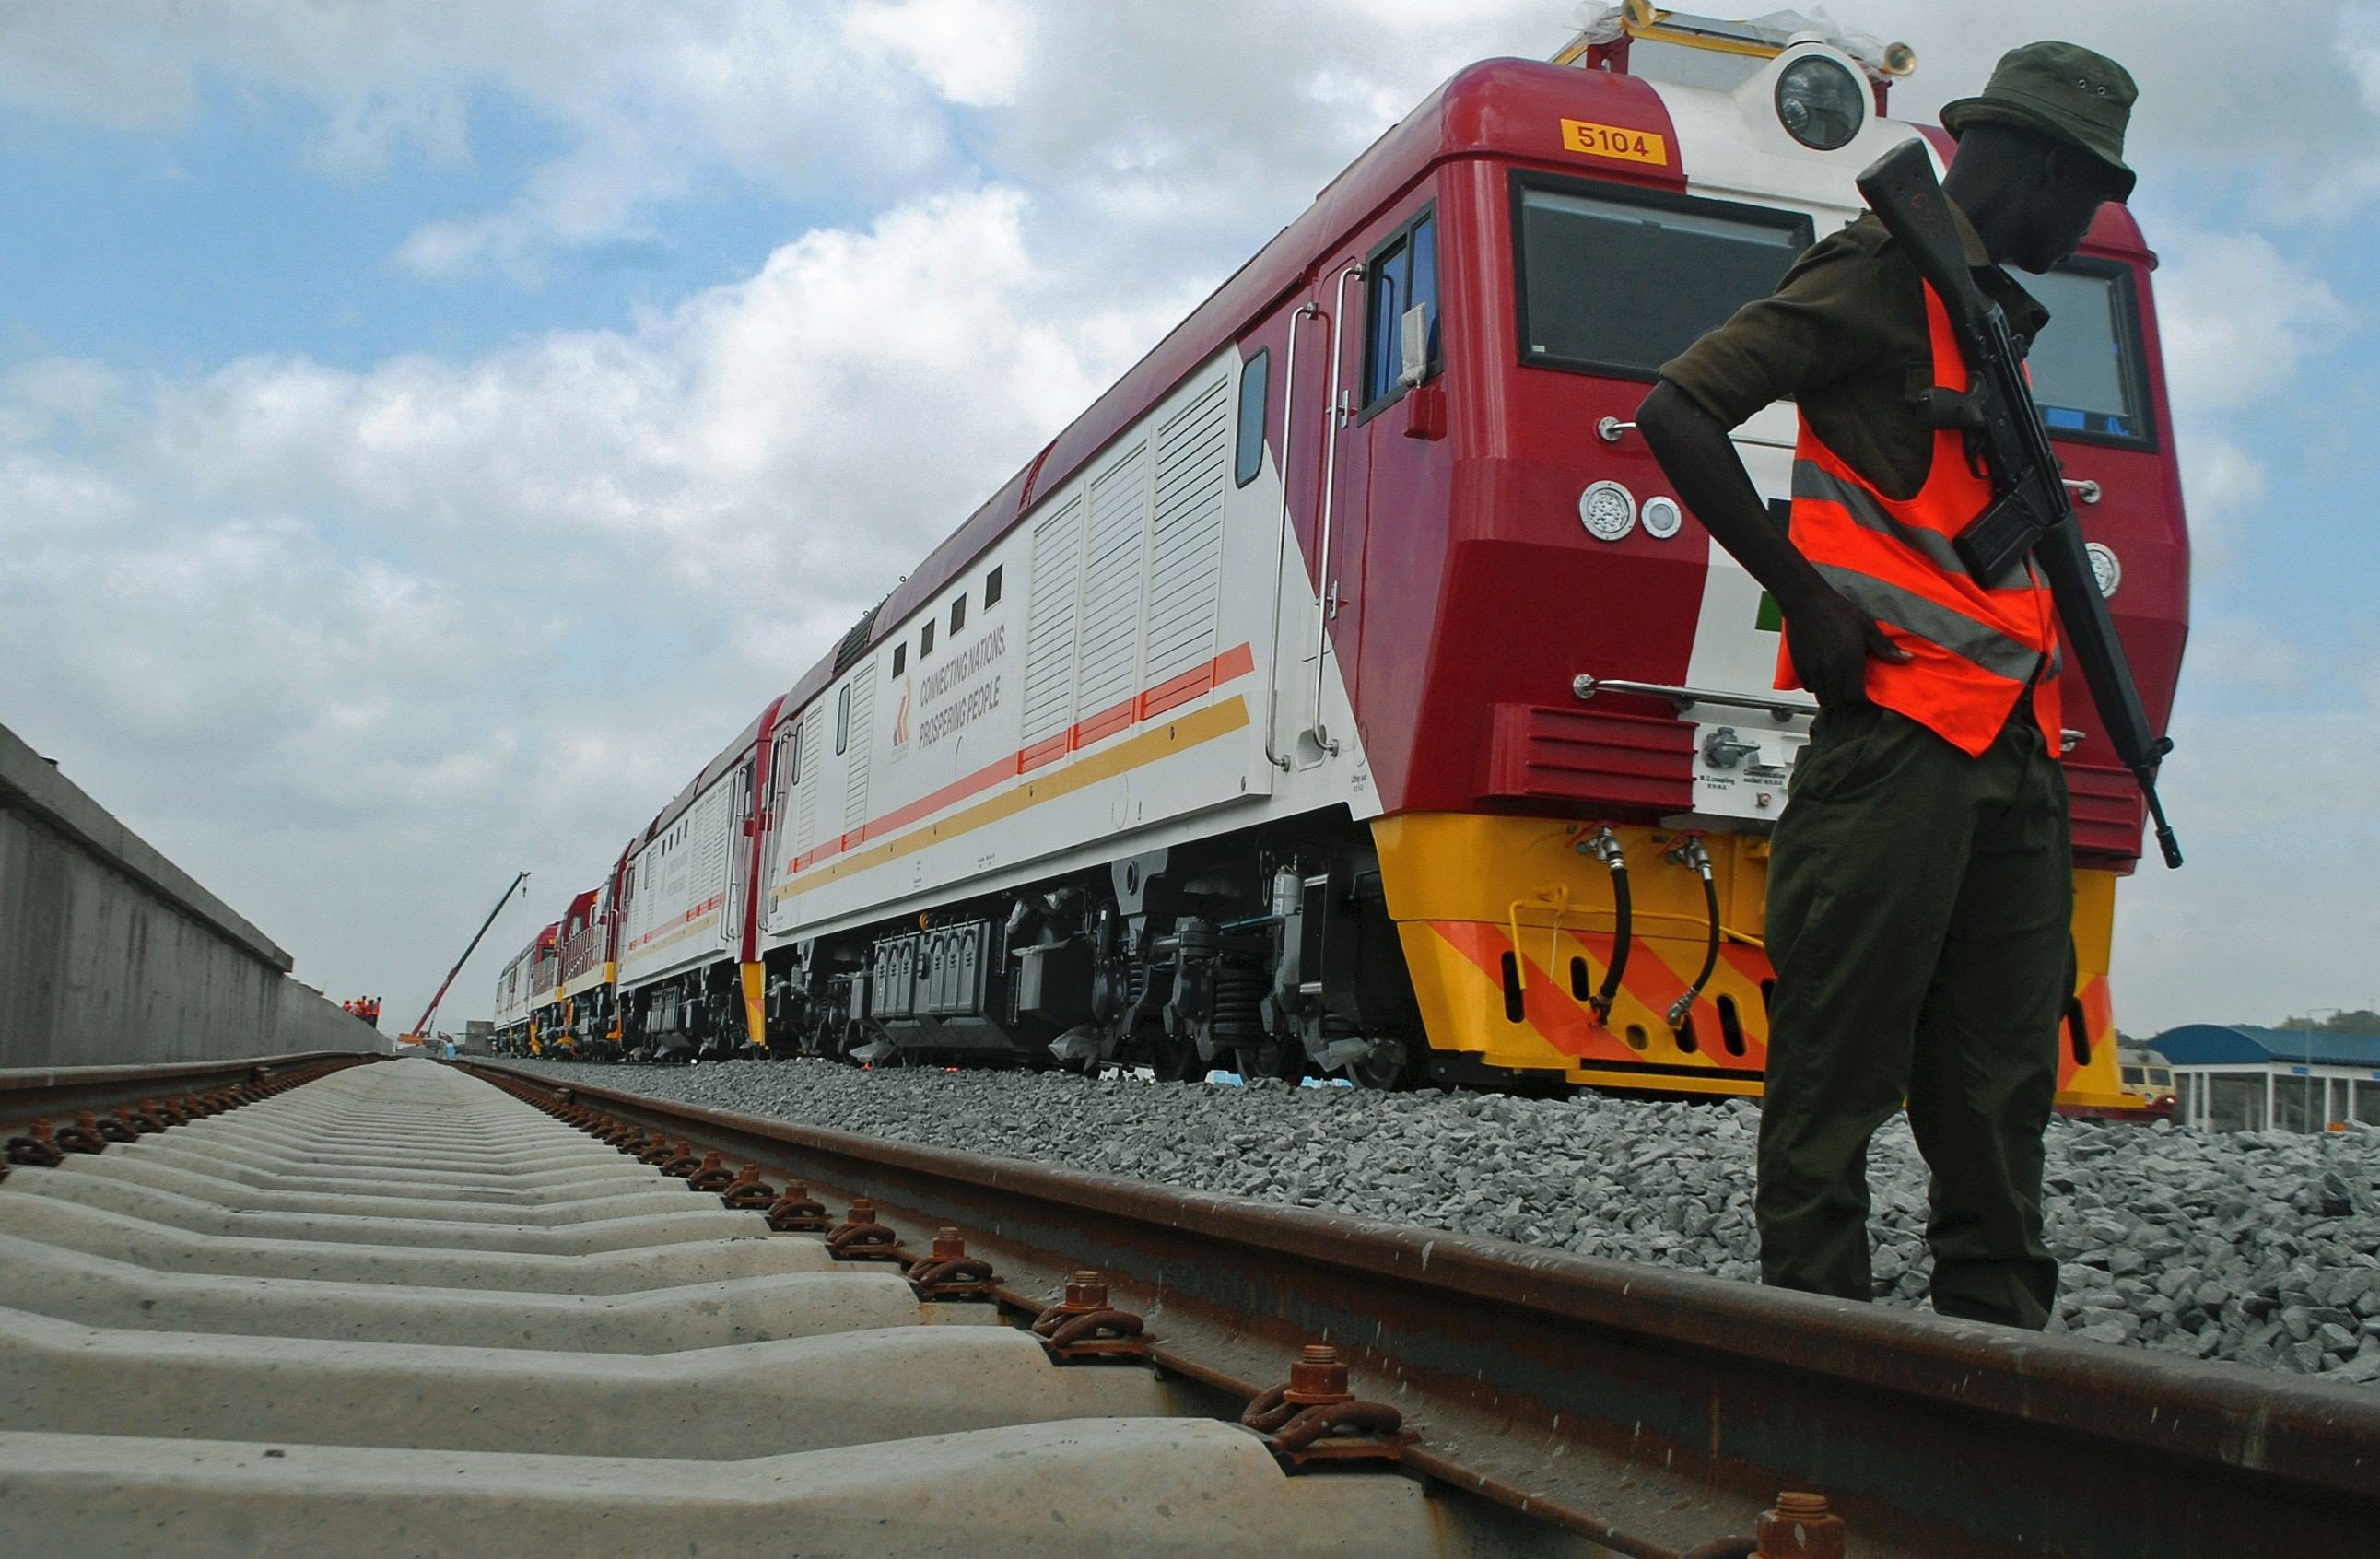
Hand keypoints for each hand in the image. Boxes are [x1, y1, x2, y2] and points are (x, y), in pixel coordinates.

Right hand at [1783, 588, 1910, 706]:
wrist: (1807, 601)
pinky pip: (1808, 687)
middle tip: (1849, 687)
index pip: (1855, 697)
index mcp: (1850, 661)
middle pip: (1838, 701)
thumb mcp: (1866, 627)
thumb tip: (1907, 658)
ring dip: (1831, 694)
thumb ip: (1885, 647)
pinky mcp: (1800, 667)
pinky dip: (1816, 686)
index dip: (1861, 697)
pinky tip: (1822, 675)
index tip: (1862, 689)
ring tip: (1836, 683)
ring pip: (1822, 698)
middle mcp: (1831, 669)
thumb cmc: (1837, 610)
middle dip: (1845, 698)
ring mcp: (1813, 669)